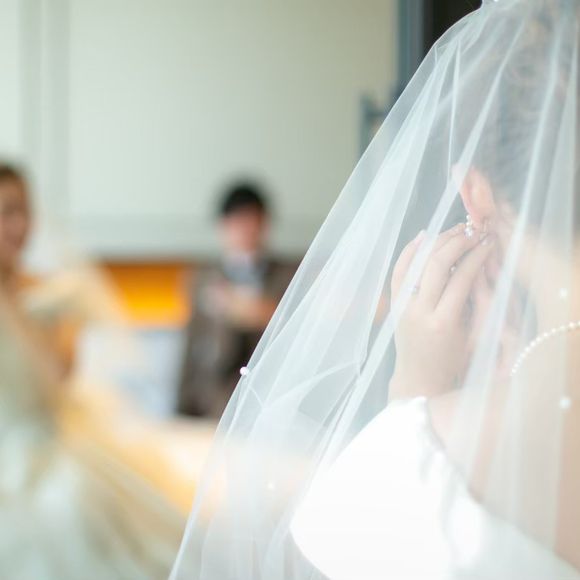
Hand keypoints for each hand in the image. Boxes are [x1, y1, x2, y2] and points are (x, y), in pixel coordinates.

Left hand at [389, 225, 495, 399]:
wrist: (419, 378)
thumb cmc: (453, 362)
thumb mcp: (472, 336)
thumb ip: (476, 301)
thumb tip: (481, 263)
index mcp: (443, 322)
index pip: (461, 278)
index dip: (476, 256)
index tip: (488, 242)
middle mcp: (418, 311)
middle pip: (436, 265)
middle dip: (457, 243)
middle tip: (472, 231)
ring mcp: (402, 306)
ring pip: (417, 263)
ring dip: (436, 242)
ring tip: (454, 230)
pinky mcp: (393, 304)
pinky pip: (399, 271)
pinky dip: (410, 252)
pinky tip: (424, 236)